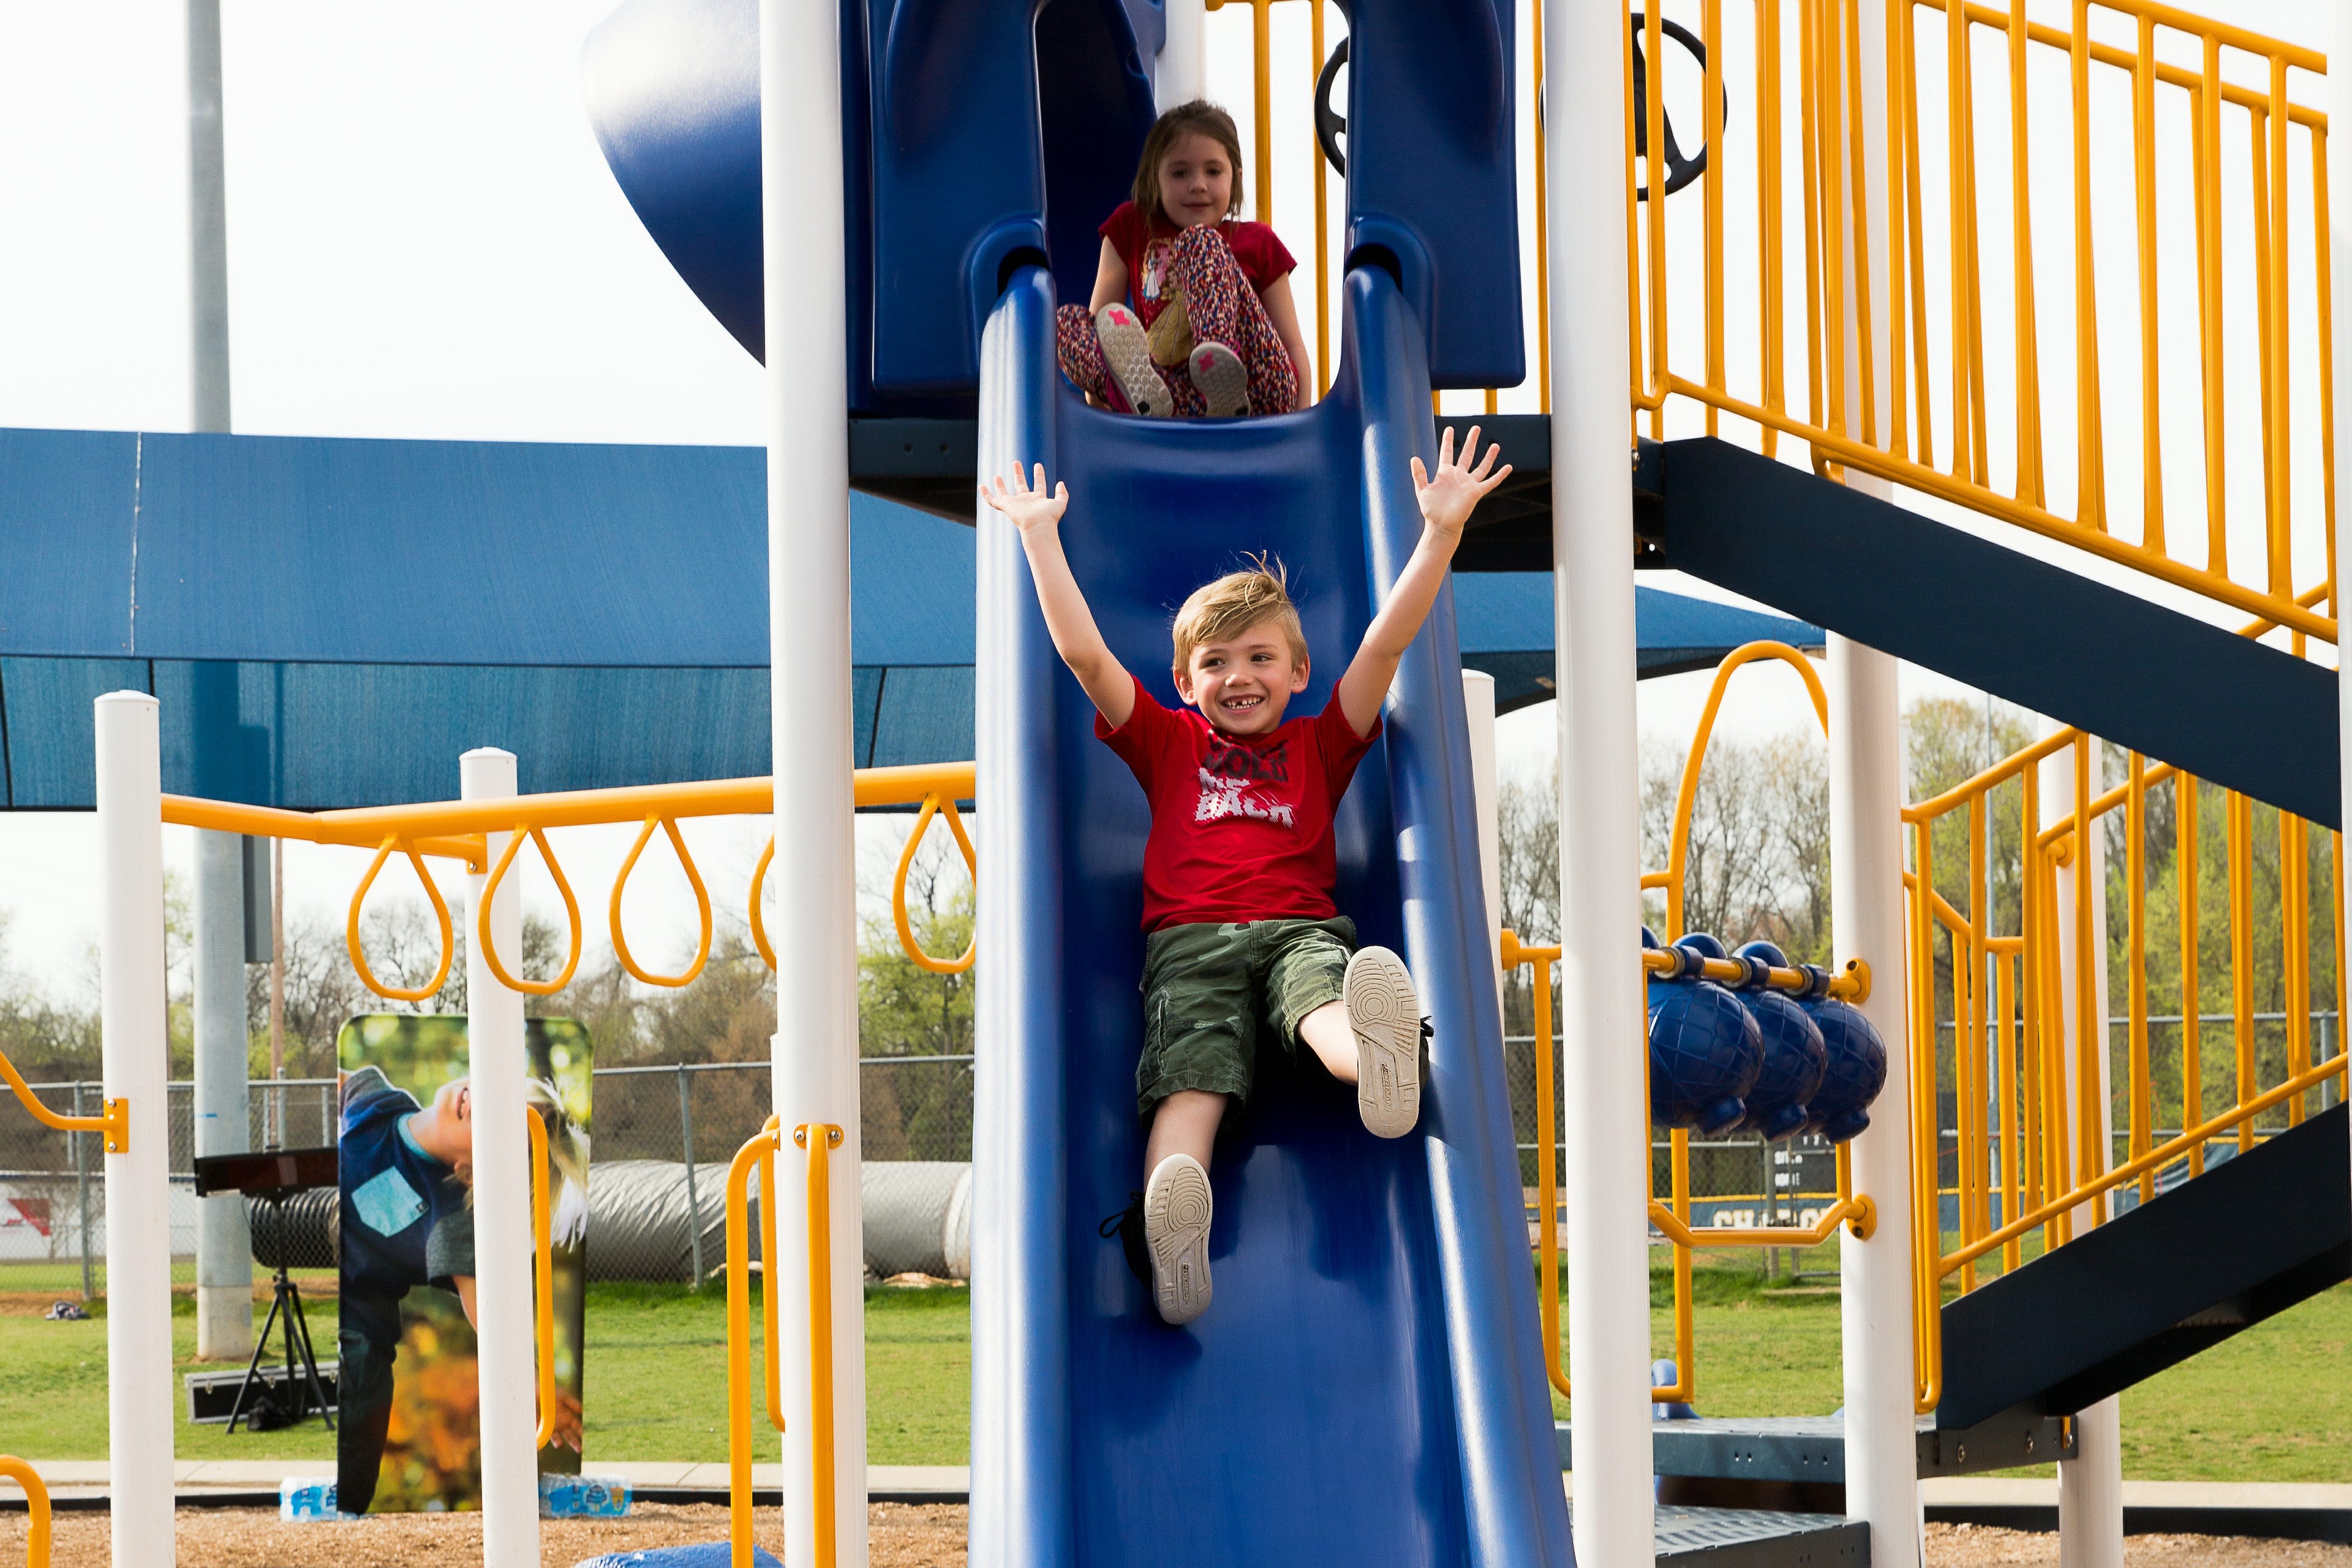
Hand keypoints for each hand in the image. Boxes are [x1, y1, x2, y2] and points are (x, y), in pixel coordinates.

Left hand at [545, 1388, 583, 1452]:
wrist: (534, 1392)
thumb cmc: (550, 1394)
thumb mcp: (563, 1396)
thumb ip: (572, 1403)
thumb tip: (582, 1410)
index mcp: (568, 1417)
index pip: (577, 1427)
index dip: (580, 1432)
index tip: (583, 1436)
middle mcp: (561, 1424)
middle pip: (570, 1436)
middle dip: (575, 1443)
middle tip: (579, 1450)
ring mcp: (550, 1427)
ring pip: (556, 1439)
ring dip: (559, 1442)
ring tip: (560, 1444)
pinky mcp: (539, 1428)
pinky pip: (542, 1437)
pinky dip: (542, 1442)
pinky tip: (541, 1444)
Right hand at [981, 463, 1069, 534]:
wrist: (1038, 526)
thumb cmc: (1049, 517)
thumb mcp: (1060, 503)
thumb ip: (1062, 494)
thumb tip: (1061, 483)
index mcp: (1038, 499)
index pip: (1039, 484)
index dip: (1039, 475)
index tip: (1038, 465)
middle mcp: (1026, 501)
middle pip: (1020, 485)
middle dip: (1018, 473)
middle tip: (1016, 463)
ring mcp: (1015, 504)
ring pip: (1005, 493)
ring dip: (1001, 485)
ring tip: (997, 476)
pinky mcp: (1006, 506)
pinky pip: (993, 500)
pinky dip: (986, 494)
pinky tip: (982, 487)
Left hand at [1410, 425, 1510, 539]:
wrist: (1441, 524)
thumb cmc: (1430, 509)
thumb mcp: (1422, 490)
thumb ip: (1419, 474)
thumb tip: (1414, 457)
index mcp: (1445, 473)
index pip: (1447, 452)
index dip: (1448, 440)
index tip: (1450, 428)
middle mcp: (1458, 476)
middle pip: (1467, 454)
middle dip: (1471, 441)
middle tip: (1476, 427)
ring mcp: (1468, 483)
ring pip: (1482, 467)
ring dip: (1489, 456)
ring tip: (1495, 445)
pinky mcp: (1476, 492)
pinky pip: (1491, 482)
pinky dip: (1500, 475)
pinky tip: (1508, 467)